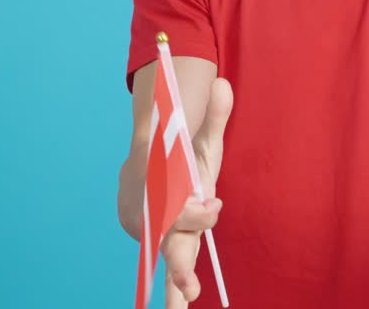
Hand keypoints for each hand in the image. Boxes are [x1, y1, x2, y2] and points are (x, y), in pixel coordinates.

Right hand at [163, 78, 232, 307]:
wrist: (146, 171)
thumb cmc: (179, 157)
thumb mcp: (200, 139)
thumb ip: (213, 116)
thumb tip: (222, 82)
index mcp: (164, 189)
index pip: (177, 207)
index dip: (196, 211)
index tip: (214, 204)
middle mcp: (159, 215)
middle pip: (170, 238)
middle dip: (178, 260)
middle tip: (190, 286)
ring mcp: (161, 234)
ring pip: (169, 260)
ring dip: (177, 284)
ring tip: (187, 303)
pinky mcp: (168, 246)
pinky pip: (171, 270)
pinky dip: (176, 290)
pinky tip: (183, 307)